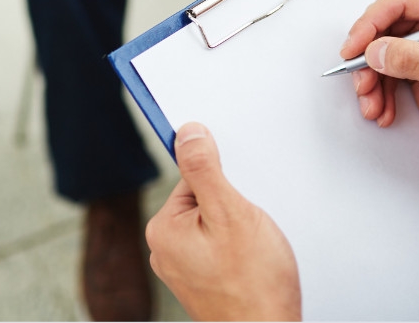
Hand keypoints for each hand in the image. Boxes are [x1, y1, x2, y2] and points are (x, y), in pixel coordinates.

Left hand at [146, 122, 300, 320]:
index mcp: (164, 229)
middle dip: (232, 205)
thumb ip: (205, 170)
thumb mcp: (231, 213)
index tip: (236, 193)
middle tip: (250, 228)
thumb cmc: (254, 285)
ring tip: (253, 248)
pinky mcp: (202, 278)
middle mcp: (166, 249)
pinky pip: (219, 245)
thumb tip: (187, 132)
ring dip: (238, 226)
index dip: (221, 180)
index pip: (192, 177)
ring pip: (215, 222)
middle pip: (204, 198)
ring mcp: (184, 266)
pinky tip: (252, 260)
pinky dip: (238, 246)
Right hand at [341, 0, 418, 161]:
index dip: (370, 23)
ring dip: (369, 79)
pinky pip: (380, 69)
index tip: (354, 48)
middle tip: (362, 82)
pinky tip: (383, 108)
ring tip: (373, 103)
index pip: (398, 2)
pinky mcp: (413, 63)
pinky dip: (376, 90)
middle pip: (381, 26)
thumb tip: (377, 50)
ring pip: (376, 50)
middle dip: (367, 58)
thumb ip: (414, 60)